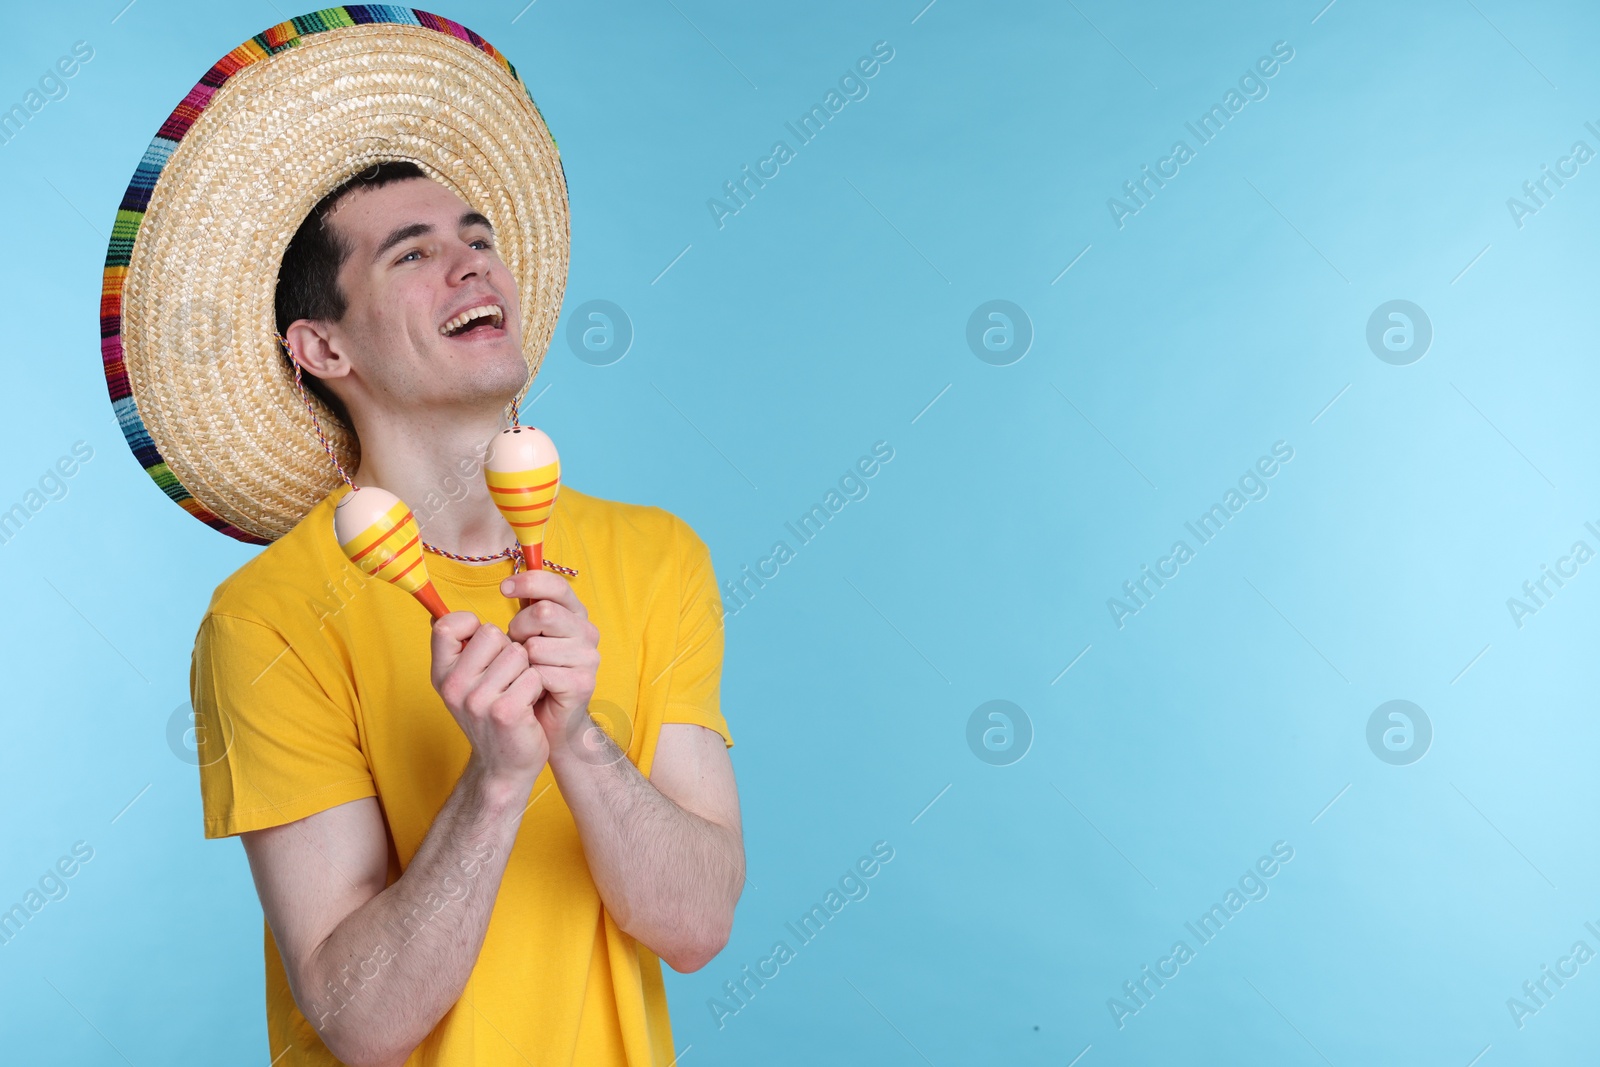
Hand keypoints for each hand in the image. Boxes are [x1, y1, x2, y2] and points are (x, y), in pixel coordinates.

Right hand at [430, 613, 549, 788]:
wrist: (504, 766)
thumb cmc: (491, 715)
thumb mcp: (465, 683)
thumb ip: (458, 649)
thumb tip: (440, 612)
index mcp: (441, 674)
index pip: (446, 626)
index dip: (471, 625)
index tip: (484, 647)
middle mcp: (454, 686)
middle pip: (492, 633)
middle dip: (508, 650)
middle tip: (506, 679)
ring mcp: (478, 700)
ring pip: (518, 653)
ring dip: (526, 670)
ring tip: (518, 692)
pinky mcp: (505, 712)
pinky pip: (534, 675)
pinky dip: (538, 688)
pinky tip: (528, 706)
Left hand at [499, 571, 600, 748]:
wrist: (544, 721)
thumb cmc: (530, 673)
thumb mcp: (525, 635)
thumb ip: (523, 609)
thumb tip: (507, 584)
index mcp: (574, 614)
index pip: (557, 586)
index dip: (529, 582)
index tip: (504, 589)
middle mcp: (586, 631)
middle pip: (543, 613)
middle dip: (519, 629)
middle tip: (518, 648)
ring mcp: (588, 657)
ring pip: (536, 647)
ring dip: (521, 662)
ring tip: (526, 673)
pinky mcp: (583, 683)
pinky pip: (540, 674)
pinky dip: (527, 683)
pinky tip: (532, 689)